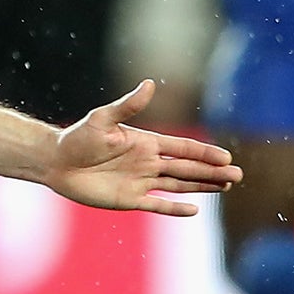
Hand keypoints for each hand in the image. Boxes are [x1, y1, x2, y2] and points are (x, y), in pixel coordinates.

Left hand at [46, 79, 242, 216]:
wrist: (56, 162)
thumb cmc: (77, 137)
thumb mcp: (103, 119)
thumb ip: (128, 105)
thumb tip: (149, 84)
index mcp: (146, 142)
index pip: (183, 148)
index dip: (204, 153)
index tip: (227, 157)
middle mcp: (148, 162)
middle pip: (187, 168)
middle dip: (212, 172)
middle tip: (238, 176)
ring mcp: (140, 182)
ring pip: (179, 186)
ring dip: (202, 187)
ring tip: (226, 187)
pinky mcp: (129, 199)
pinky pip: (157, 204)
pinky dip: (175, 208)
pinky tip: (194, 210)